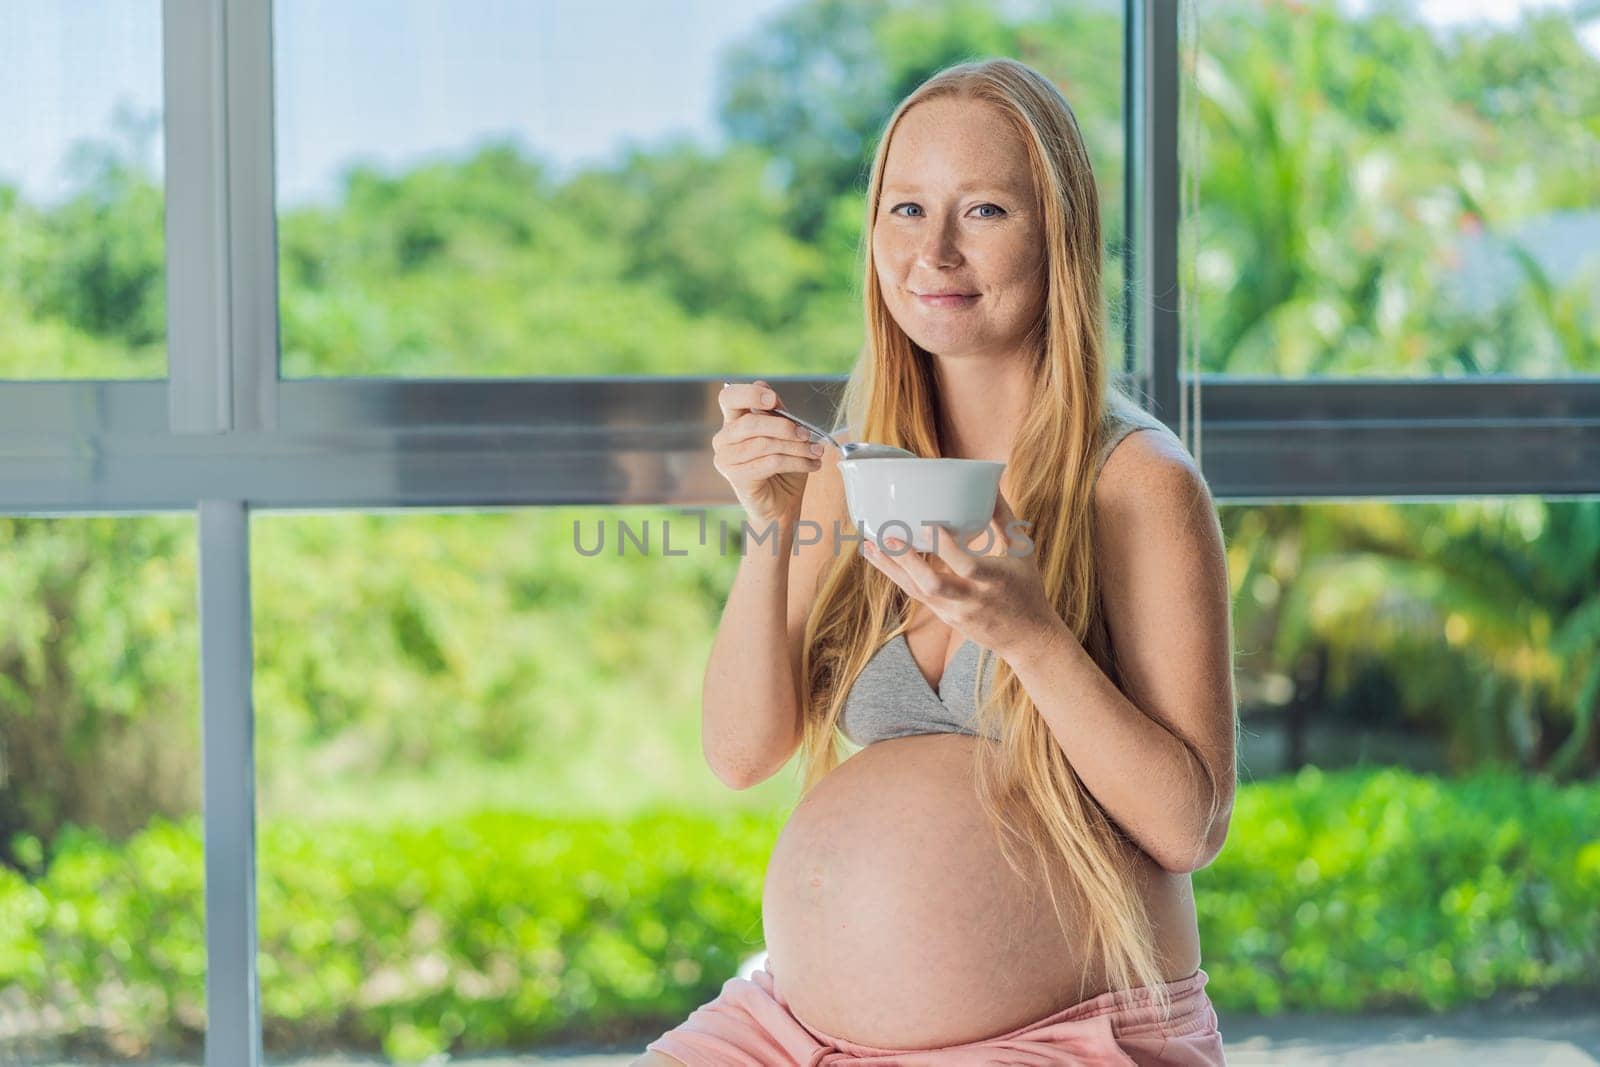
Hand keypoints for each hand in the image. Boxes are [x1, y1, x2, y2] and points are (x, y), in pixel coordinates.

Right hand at [712, 379, 824, 528]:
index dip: (749, 394)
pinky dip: (796, 462)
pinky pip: (770, 462)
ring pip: (764, 444)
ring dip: (797, 447)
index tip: (773, 400)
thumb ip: (777, 413)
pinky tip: (812, 465)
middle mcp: (724, 438)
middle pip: (750, 422)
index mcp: (734, 421)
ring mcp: (726, 459)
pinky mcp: (736, 477)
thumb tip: (767, 389)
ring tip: (816, 452)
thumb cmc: (783, 468)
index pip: (729, 397)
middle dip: (784, 426)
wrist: (782, 504)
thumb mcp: (785, 434)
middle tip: (807, 434)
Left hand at [861, 488, 1062, 661]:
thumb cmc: (1026, 588)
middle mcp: (972, 599)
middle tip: (886, 536)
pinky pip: (918, 595)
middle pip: (933, 584)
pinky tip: (882, 558)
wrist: (1027, 638)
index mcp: (995, 580)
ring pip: (918, 592)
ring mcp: (955, 612)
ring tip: (869, 545)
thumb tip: (991, 484)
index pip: (967, 565)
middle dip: (907, 561)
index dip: (946, 548)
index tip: (930, 525)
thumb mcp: (1022, 552)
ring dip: (892, 568)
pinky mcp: (944, 617)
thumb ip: (1004, 518)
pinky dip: (899, 576)